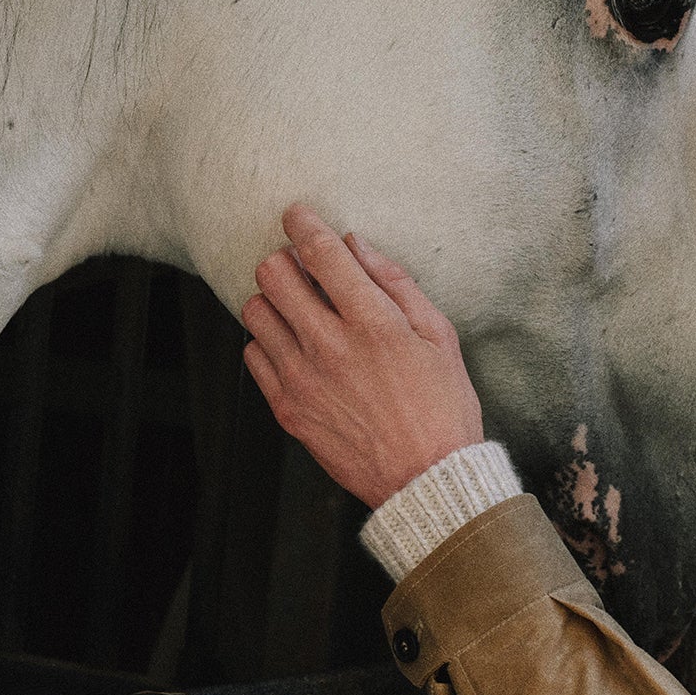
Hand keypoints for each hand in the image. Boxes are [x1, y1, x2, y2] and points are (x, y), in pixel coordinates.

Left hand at [241, 205, 486, 509]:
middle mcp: (329, 346)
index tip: (297, 215)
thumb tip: (355, 244)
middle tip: (303, 272)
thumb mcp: (439, 335)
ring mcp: (302, 379)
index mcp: (372, 322)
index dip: (302, 222)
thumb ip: (395, 282)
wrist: (425, 479)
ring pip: (255, 310)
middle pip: (272, 273)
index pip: (318, 251)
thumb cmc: (442, 407)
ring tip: (299, 312)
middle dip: (285, 261)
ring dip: (273, 301)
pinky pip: (253, 355)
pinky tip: (295, 349)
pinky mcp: (288, 408)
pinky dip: (268, 343)